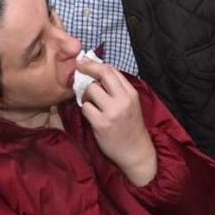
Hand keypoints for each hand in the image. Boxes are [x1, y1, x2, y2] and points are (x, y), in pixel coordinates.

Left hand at [78, 61, 157, 186]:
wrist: (136, 152)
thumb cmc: (131, 127)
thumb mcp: (130, 104)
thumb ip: (117, 90)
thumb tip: (97, 73)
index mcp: (131, 93)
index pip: (112, 70)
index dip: (95, 64)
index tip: (85, 62)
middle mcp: (123, 100)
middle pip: (102, 73)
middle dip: (87, 68)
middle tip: (78, 68)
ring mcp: (112, 112)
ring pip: (90, 90)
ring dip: (85, 94)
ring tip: (90, 102)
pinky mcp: (101, 124)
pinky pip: (85, 108)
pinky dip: (85, 110)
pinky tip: (91, 115)